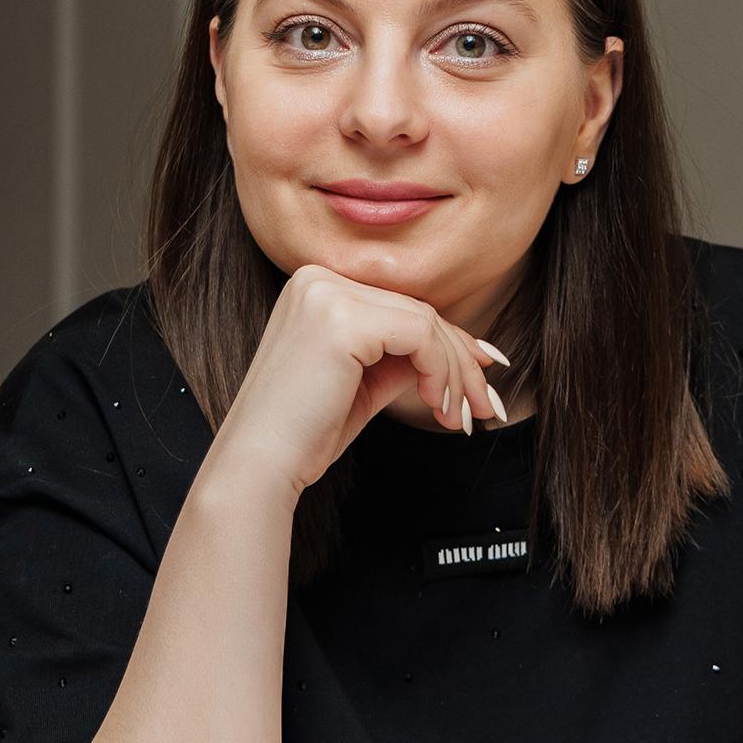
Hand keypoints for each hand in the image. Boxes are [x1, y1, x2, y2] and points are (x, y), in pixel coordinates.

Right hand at [209, 264, 510, 503]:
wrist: (260, 464)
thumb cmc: (305, 432)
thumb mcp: (365, 381)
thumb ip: (405, 355)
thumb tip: (468, 352)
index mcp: (315, 286)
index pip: (402, 307)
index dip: (451, 343)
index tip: (483, 375)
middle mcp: (317, 278)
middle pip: (418, 311)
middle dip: (461, 362)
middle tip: (482, 407)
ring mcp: (326, 293)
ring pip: (426, 322)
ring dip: (454, 373)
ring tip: (456, 416)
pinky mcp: (341, 318)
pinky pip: (420, 335)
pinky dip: (440, 372)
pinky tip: (436, 405)